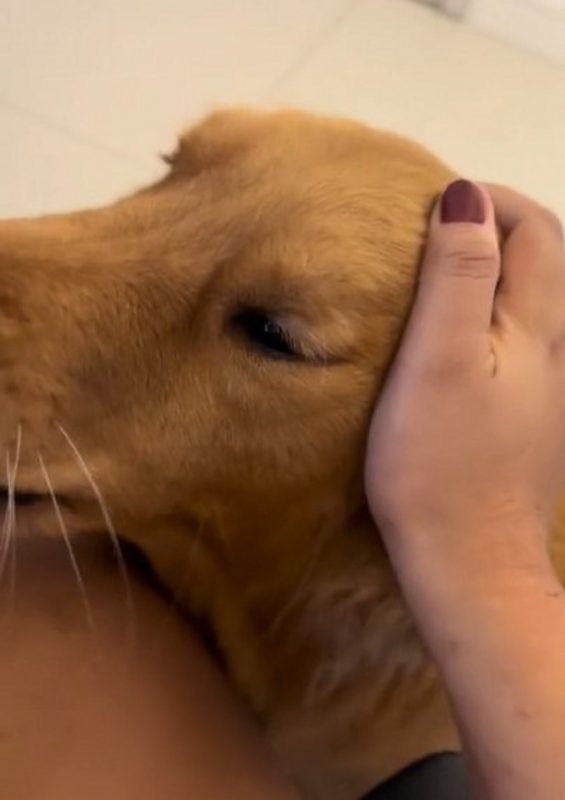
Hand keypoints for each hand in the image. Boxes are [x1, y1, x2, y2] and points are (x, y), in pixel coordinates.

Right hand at [365, 180, 564, 578]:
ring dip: (500, 270)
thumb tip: (465, 198)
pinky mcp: (537, 419)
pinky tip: (468, 335)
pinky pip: (528, 341)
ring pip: (540, 301)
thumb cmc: (441, 462)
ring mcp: (553, 388)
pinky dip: (500, 314)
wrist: (470, 561)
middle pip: (546, 260)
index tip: (431, 203)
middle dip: (500, 228)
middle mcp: (560, 350)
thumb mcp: (439, 359)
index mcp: (540, 326)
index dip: (489, 202)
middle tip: (436, 230)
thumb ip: (458, 275)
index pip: (534, 230)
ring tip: (447, 270)